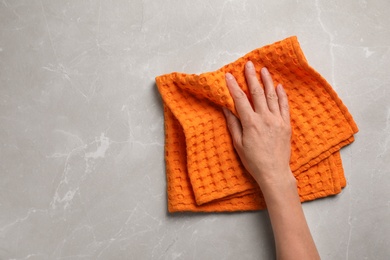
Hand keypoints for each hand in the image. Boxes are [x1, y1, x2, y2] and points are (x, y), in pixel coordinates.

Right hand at [223, 61, 292, 188]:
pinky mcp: (286, 124)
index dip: (233, 86)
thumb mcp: (238, 144)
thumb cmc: (253, 161)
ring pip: (272, 96)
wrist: (274, 172)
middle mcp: (265, 118)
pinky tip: (279, 86)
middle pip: (257, 93)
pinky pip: (284, 106)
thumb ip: (233, 124)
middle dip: (251, 77)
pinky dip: (281, 95)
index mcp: (251, 123)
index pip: (240, 99)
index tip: (228, 75)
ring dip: (267, 81)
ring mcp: (277, 120)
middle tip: (249, 64)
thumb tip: (226, 108)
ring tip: (263, 70)